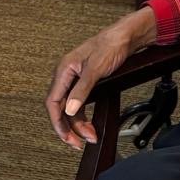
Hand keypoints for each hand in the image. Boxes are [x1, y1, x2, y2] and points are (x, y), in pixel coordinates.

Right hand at [46, 9, 156, 148]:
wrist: (126, 36)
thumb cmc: (111, 44)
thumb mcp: (96, 68)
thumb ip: (82, 90)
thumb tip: (70, 110)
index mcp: (64, 70)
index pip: (53, 102)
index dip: (57, 122)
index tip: (67, 137)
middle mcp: (67, 75)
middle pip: (60, 108)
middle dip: (68, 128)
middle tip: (78, 143)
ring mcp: (76, 80)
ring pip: (71, 109)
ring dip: (78, 124)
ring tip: (90, 136)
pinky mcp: (86, 83)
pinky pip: (80, 104)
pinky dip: (84, 116)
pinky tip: (89, 125)